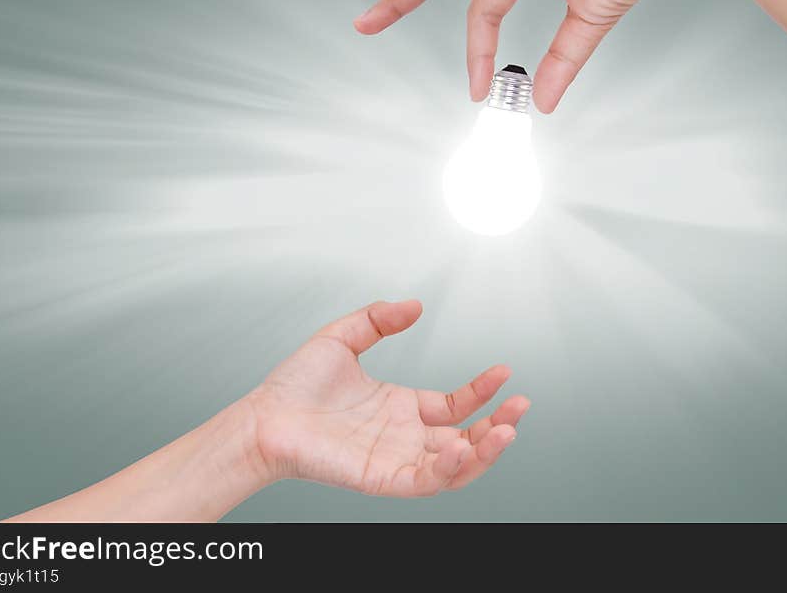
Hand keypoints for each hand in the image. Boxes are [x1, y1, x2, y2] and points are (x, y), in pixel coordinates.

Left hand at [248, 300, 528, 495]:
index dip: (482, 391)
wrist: (264, 415)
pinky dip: (449, 469)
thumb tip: (415, 304)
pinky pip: (424, 481)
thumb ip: (379, 319)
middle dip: (498, 426)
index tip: (504, 372)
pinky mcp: (381, 478)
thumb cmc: (295, 384)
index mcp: (400, 407)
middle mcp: (404, 436)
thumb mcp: (343, 337)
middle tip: (522, 407)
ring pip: (455, 466)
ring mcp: (395, 459)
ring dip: (485, 452)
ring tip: (507, 429)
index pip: (455, 405)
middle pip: (466, 439)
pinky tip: (461, 445)